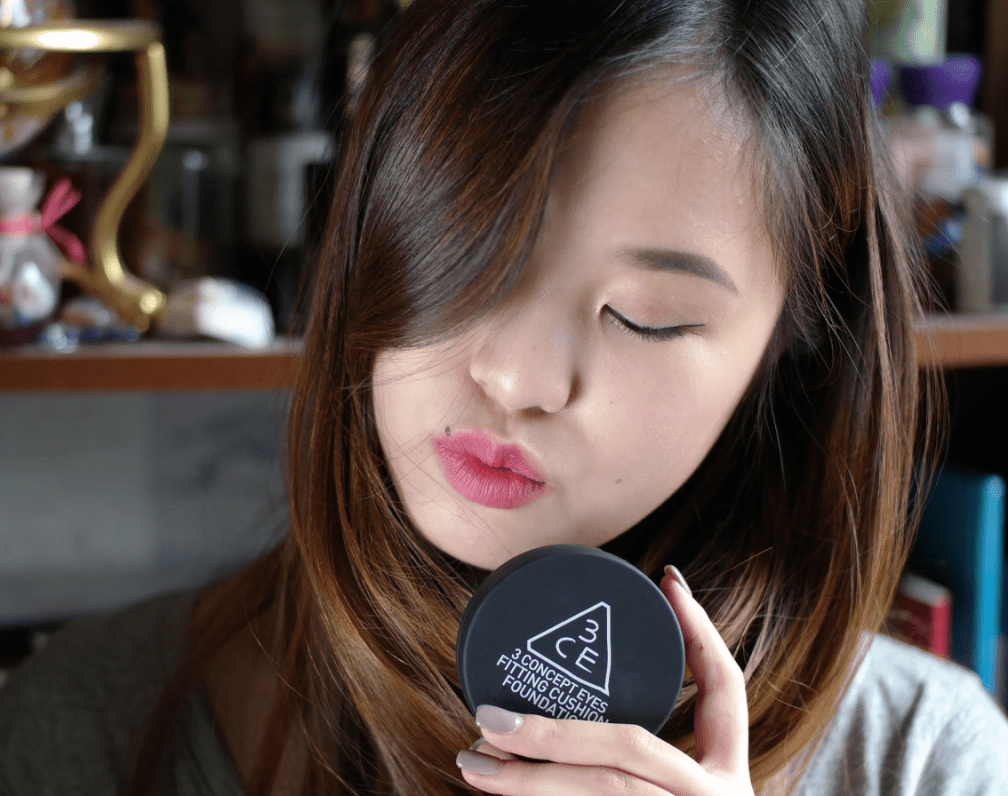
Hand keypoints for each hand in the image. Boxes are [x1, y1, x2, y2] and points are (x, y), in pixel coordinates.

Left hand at [456, 567, 753, 794]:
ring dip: (528, 781)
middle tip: (487, 716)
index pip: (728, 690)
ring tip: (472, 764)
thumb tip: (573, 682)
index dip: (701, 631)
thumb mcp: (685, 794)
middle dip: (553, 730)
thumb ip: (648, 760)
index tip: (668, 580)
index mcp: (731, 778)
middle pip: (631, 751)